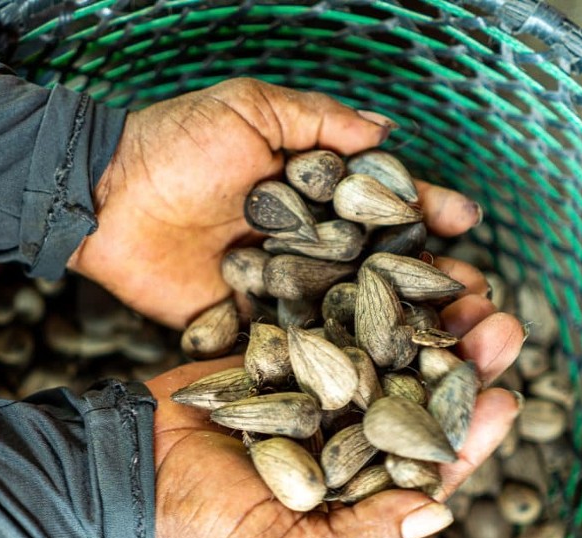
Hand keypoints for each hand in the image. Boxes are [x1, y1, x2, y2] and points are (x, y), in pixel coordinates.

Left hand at [68, 78, 484, 328]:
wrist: (101, 199)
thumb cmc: (173, 142)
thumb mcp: (250, 108)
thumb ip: (318, 122)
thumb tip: (388, 131)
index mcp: (314, 195)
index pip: (384, 206)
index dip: (427, 213)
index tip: (464, 225)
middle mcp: (308, 248)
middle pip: (383, 271)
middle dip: (433, 285)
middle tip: (479, 303)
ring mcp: (283, 294)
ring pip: (354, 318)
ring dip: (404, 335)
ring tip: (452, 347)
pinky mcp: (251, 332)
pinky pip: (300, 352)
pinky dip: (340, 369)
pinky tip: (384, 385)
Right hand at [145, 271, 521, 537]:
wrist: (122, 465)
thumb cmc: (197, 524)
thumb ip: (357, 537)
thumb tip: (440, 512)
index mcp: (355, 494)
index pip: (426, 465)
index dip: (468, 433)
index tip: (505, 399)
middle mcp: (345, 440)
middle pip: (419, 398)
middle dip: (464, 364)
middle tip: (502, 326)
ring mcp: (317, 391)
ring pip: (388, 352)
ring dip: (429, 321)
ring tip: (469, 288)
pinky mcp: (285, 351)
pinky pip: (333, 321)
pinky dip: (367, 296)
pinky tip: (401, 266)